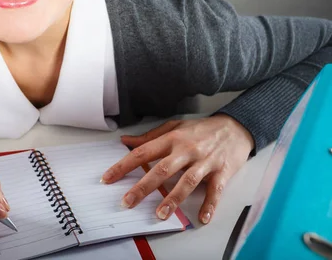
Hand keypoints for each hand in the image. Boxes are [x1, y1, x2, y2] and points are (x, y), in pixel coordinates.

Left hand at [101, 115, 253, 224]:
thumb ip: (150, 136)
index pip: (142, 152)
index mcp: (172, 138)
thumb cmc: (202, 129)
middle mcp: (186, 150)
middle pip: (161, 169)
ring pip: (186, 181)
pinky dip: (210, 204)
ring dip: (173, 199)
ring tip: (160, 214)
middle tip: (127, 202)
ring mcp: (204, 161)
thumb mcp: (174, 126)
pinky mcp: (222, 172)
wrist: (236, 127)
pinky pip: (215, 190)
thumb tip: (126, 141)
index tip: (108, 178)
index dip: (123, 165)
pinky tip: (202, 217)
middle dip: (142, 187)